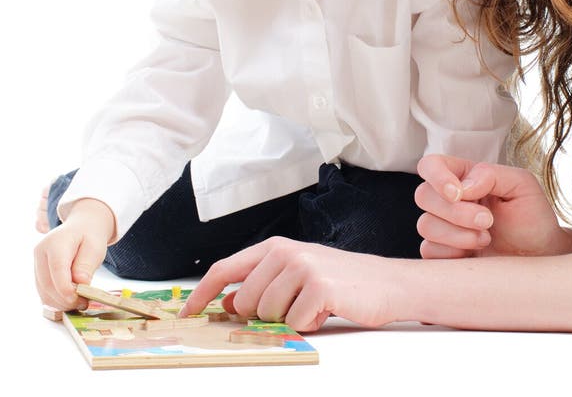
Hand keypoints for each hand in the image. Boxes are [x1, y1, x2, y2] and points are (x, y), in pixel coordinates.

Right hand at [33, 198, 114, 308]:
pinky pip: (44, 292)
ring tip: (80, 302)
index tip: (79, 299)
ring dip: (61, 302)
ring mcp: (37, 263)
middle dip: (65, 299)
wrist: (81, 227)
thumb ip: (86, 264)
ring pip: (43, 292)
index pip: (57, 269)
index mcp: (56, 241)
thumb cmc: (89, 236)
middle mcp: (41, 252)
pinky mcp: (38, 273)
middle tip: (84, 304)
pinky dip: (57, 300)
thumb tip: (80, 283)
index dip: (66, 288)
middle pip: (47, 284)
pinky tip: (71, 300)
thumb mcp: (95, 246)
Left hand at [181, 237, 413, 331]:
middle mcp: (285, 251)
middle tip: (295, 306)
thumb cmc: (338, 282)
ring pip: (267, 315)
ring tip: (313, 306)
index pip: (225, 269)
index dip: (201, 294)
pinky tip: (326, 310)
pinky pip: (294, 324)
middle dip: (264, 315)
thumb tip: (224, 302)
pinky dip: (309, 326)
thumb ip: (259, 285)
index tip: (186, 315)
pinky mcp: (320, 286)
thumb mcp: (294, 278)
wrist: (385, 283)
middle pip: (244, 301)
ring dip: (289, 320)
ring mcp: (302, 266)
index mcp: (275, 246)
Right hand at [415, 155, 568, 258]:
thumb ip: (491, 174)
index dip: (437, 177)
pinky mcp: (443, 254)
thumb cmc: (532, 219)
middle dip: (456, 212)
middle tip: (487, 221)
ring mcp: (443, 228)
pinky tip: (473, 255)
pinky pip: (429, 251)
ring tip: (486, 239)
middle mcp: (449, 200)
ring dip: (458, 235)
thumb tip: (463, 186)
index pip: (431, 165)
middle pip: (424, 196)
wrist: (539, 257)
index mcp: (463, 176)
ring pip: (426, 225)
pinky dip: (452, 254)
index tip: (458, 194)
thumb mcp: (522, 185)